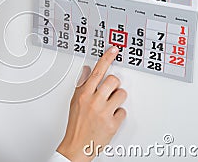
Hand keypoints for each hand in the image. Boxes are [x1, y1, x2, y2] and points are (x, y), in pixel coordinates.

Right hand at [57, 46, 126, 161]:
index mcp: (83, 94)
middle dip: (114, 85)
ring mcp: (104, 112)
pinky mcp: (113, 123)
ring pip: (122, 94)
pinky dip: (118, 114)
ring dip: (118, 99)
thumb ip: (83, 86)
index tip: (114, 50)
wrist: (77, 146)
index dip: (106, 58)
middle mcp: (94, 101)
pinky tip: (111, 117)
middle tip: (110, 91)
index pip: (97, 71)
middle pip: (113, 81)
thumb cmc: (76, 124)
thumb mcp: (75, 102)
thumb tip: (88, 71)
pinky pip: (123, 111)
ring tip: (110, 105)